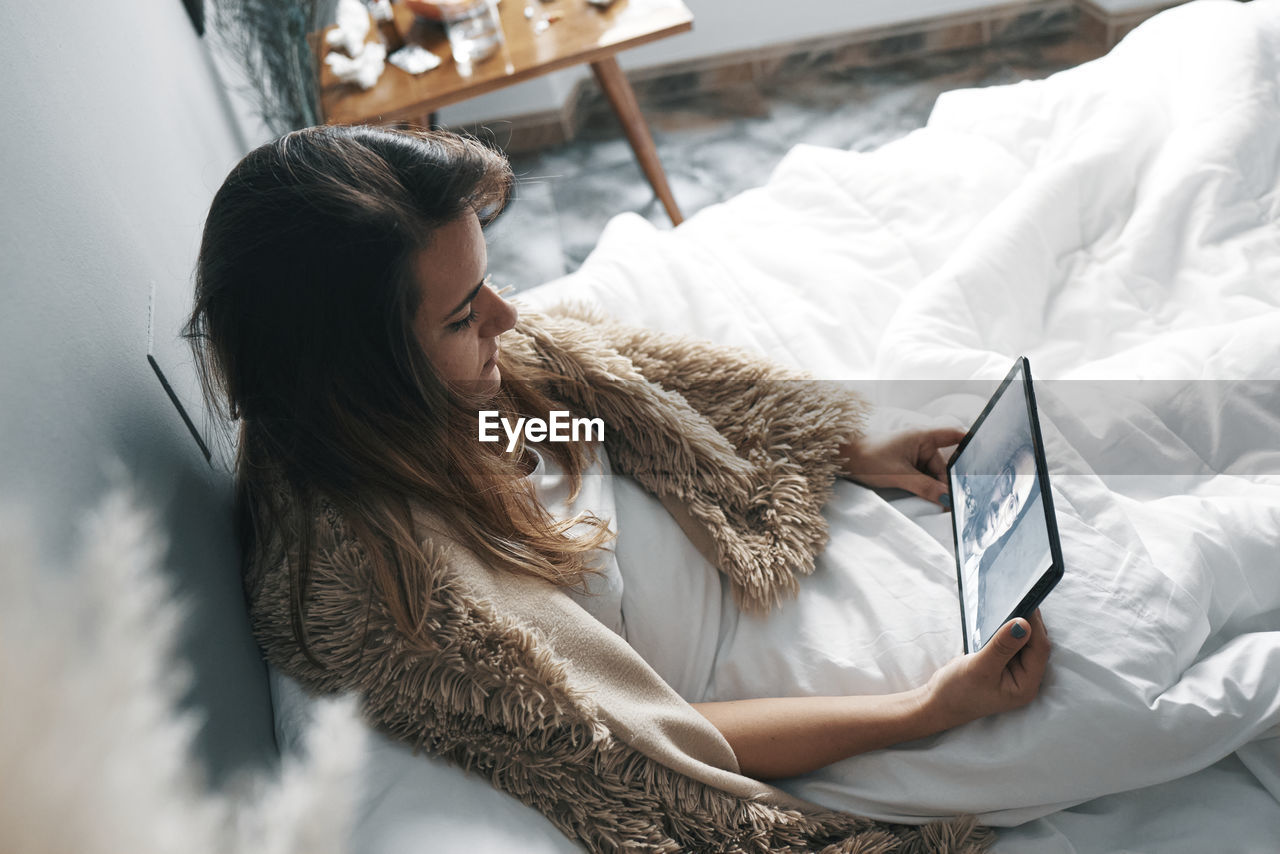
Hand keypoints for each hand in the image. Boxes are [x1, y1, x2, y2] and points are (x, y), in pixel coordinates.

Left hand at [839, 426, 965, 508]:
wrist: (845, 459)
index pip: (955, 435)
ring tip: (948, 506)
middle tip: (960, 502)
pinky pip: (927, 477)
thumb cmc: (869, 459)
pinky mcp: (910, 466)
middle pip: (947, 465)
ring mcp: (916, 455)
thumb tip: (947, 499)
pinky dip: (931, 488)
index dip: (972, 443)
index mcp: (923, 436)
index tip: (987, 457)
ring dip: (940, 489)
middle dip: (951, 483)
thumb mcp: (899, 475)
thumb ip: (925, 487)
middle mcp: (923, 443)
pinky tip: (936, 501)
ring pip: (937, 475)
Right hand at [922, 610, 1050, 729]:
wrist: (938, 703)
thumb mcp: (979, 668)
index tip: (1025, 602)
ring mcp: (1015, 671)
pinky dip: (1007, 631)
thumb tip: (1023, 623)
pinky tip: (1000, 620)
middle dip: (1028, 623)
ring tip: (1009, 606)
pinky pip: (1012, 642)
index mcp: (1026, 685)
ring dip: (1018, 625)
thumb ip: (1002, 646)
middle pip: (1035, 644)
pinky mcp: (1004, 663)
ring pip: (1025, 641)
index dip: (1034, 626)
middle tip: (1017, 599)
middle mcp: (1026, 679)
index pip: (1039, 650)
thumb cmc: (957, 692)